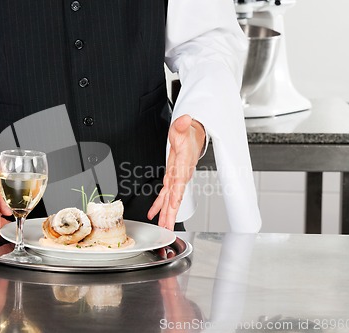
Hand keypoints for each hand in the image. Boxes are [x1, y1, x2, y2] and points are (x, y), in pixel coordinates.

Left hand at [148, 115, 204, 229]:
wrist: (194, 137)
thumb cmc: (188, 135)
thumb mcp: (182, 128)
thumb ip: (182, 126)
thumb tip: (185, 119)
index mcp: (182, 167)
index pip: (179, 185)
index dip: (176, 198)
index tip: (172, 209)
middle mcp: (180, 176)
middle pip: (176, 198)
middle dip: (171, 214)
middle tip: (167, 228)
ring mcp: (176, 179)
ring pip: (171, 200)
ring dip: (166, 214)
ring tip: (162, 227)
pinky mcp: (172, 178)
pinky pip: (165, 195)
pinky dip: (159, 205)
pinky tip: (154, 214)